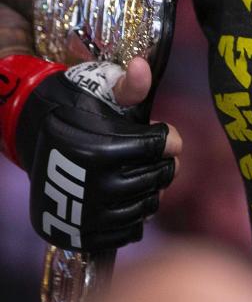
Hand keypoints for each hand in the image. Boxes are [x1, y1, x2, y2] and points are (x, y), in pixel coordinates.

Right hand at [8, 56, 180, 252]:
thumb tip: (143, 67)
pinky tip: (132, 200)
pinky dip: (135, 219)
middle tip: (162, 158)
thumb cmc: (74, 109)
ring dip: (152, 192)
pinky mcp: (78, 234)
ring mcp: (82, 215)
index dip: (168, 140)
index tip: (167, 136)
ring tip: (147, 177)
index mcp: (96, 149)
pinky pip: (125, 234)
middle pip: (153, 179)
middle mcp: (89, 186)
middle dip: (164, 166)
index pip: (154, 148)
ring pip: (143, 208)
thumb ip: (127, 85)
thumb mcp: (99, 90)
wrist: (33, 139)